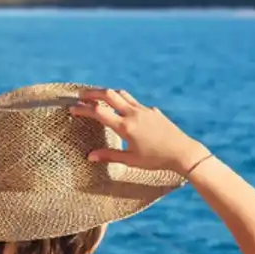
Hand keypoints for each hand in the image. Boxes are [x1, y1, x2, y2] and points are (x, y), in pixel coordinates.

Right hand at [70, 88, 208, 174]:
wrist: (182, 152)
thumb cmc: (156, 160)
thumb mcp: (131, 160)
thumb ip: (109, 156)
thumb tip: (90, 156)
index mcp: (125, 127)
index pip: (99, 113)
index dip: (83, 109)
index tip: (72, 109)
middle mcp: (133, 114)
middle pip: (108, 95)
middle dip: (92, 93)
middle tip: (81, 95)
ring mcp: (144, 110)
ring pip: (122, 95)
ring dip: (108, 93)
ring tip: (99, 96)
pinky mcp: (152, 111)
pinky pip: (135, 102)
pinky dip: (124, 101)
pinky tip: (124, 110)